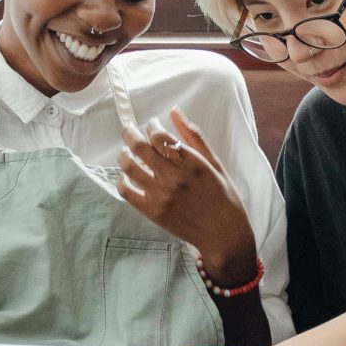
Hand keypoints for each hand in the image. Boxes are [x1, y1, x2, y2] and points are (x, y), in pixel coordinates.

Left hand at [117, 108, 257, 282]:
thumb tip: (174, 111)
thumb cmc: (223, 195)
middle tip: (128, 130)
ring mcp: (161, 195)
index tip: (152, 124)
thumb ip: (194, 136)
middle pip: (140, 147)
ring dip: (124, 154)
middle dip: (129, 133)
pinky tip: (126, 176)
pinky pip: (127, 191)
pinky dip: (122, 180)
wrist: (223, 233)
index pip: (160, 136)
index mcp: (192, 162)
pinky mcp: (152, 211)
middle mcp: (175, 177)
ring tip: (127, 152)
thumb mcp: (214, 162)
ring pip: (129, 166)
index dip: (152, 126)